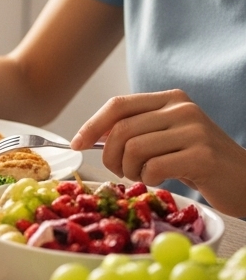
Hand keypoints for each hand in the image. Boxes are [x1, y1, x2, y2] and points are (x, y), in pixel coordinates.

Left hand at [72, 89, 245, 215]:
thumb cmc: (199, 162)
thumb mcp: (166, 137)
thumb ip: (136, 129)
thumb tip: (90, 135)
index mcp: (170, 99)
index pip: (117, 105)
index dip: (91, 126)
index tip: (77, 144)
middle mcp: (182, 109)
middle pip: (121, 130)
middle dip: (111, 157)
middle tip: (121, 172)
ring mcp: (194, 130)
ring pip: (134, 150)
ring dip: (131, 171)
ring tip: (145, 176)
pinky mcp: (202, 156)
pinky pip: (153, 168)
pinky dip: (148, 179)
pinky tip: (161, 181)